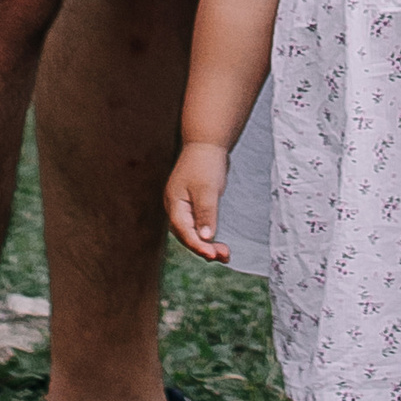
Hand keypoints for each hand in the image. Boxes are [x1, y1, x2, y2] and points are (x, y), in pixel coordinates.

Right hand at [164, 138, 230, 261]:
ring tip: (226, 255)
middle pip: (187, 236)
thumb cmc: (206, 163)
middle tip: (224, 256)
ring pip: (192, 233)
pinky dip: (208, 235)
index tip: (213, 254)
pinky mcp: (192, 206)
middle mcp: (176, 208)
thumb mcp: (207, 188)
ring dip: (208, 244)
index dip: (198, 245)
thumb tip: (206, 238)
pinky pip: (198, 226)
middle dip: (204, 248)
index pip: (184, 231)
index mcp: (174, 204)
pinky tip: (219, 244)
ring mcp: (184, 208)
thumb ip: (206, 213)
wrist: (206, 143)